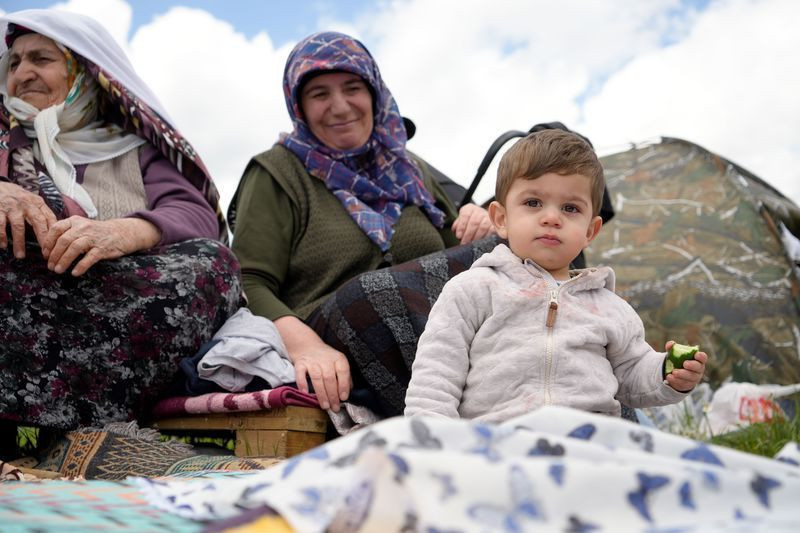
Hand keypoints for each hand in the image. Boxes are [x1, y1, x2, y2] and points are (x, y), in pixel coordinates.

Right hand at [0, 181, 57, 257]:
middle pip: (38, 222)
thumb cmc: (16, 196)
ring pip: (18, 226)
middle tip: (45, 253)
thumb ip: (41, 213)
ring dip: (19, 242)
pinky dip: (1, 236)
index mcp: (37, 203)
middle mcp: (26, 204)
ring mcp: (12, 206)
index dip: (54, 233)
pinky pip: (0, 224)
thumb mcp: (31, 200)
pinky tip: (3, 245)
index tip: (56, 246)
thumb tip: (55, 231)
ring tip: (20, 256)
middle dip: (42, 238)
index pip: (50, 218)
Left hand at [42, 216, 160, 275]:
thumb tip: (47, 247)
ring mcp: (94, 237)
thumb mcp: (81, 226)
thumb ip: (66, 232)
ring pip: (75, 248)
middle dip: (54, 255)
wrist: (121, 233)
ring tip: (58, 270)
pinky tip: (75, 273)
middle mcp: (83, 227)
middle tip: (50, 266)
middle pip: (64, 240)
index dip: (48, 242)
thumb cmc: (96, 232)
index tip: (45, 254)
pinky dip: (81, 266)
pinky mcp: (103, 248)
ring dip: (64, 261)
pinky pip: (90, 257)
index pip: (56, 229)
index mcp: (75, 221)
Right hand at [275, 316, 351, 410]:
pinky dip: (302, 383)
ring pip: (317, 378)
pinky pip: (300, 373)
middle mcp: (326, 359)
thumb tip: (348, 391)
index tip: (344, 397)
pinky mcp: (300, 363)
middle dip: (332, 395)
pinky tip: (305, 392)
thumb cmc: (326, 358)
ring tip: (325, 405)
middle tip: (334, 407)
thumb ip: (345, 376)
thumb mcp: (339, 363)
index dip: (344, 385)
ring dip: (321, 393)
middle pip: (330, 378)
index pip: (343, 371)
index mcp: (338, 358)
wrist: (307, 345)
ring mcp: (312, 361)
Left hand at [451, 203, 494, 243]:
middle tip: (464, 243)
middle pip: (474, 222)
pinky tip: (483, 243)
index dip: (461, 226)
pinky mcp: (495, 224)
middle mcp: (479, 211)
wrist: (483, 222)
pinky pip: (492, 230)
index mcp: (469, 209)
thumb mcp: (461, 222)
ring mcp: (488, 217)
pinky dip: (487, 237)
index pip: (465, 215)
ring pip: (483, 226)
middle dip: (468, 234)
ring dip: (477, 237)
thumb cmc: (469, 224)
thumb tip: (455, 229)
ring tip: (472, 245)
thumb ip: (457, 225)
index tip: (459, 236)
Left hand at [664, 340, 707, 391]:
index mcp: (698, 360)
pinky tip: (669, 377)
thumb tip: (671, 344)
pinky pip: (683, 383)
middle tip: (684, 364)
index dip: (701, 356)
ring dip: (682, 374)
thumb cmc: (678, 361)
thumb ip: (672, 348)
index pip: (703, 358)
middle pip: (698, 368)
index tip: (696, 355)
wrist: (675, 374)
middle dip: (692, 365)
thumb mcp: (675, 354)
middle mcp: (698, 369)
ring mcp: (694, 378)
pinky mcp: (688, 385)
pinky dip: (675, 380)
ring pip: (691, 377)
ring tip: (674, 372)